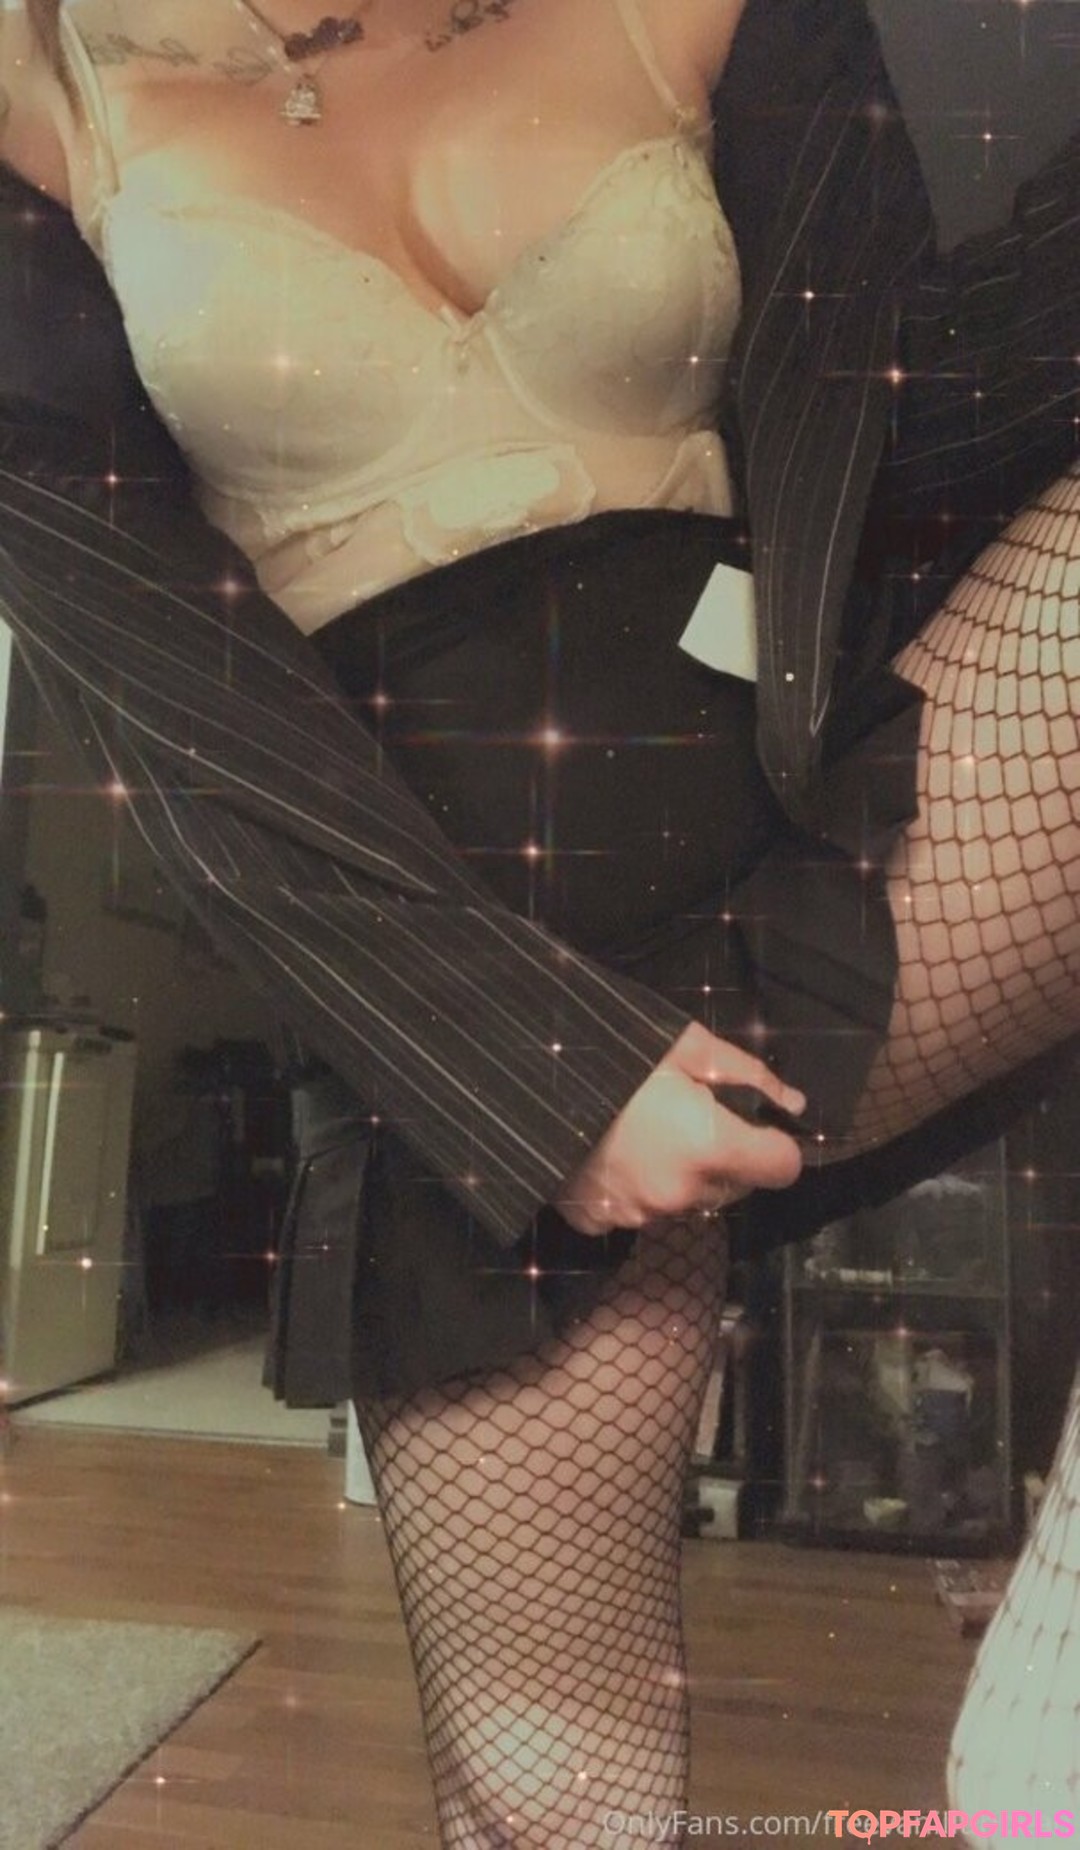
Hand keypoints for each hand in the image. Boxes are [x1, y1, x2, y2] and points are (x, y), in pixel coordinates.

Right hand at [553, 1021, 805, 1235]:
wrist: (524, 1080)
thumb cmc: (615, 1052)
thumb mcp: (686, 1045)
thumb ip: (748, 1075)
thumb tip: (795, 1102)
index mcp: (710, 1147)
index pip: (783, 1168)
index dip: (775, 1145)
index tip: (754, 1125)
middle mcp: (682, 1193)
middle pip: (735, 1186)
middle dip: (725, 1157)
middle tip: (688, 1117)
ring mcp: (640, 1215)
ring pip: (688, 1201)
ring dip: (680, 1175)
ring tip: (643, 1133)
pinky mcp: (601, 1222)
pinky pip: (637, 1212)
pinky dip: (634, 1189)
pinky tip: (612, 1154)